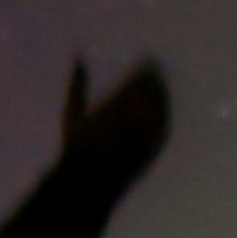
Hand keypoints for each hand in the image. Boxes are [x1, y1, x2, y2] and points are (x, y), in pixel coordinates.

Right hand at [59, 52, 170, 179]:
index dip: (144, 71)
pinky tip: (163, 108)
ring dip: (162, 94)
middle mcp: (128, 125)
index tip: (147, 61)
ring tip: (161, 85)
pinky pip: (163, 128)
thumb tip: (78, 57)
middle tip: (157, 69)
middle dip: (154, 80)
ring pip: (159, 110)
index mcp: (109, 112)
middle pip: (149, 95)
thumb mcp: (72, 114)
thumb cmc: (76, 146)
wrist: (89, 180)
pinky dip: (165, 114)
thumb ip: (77, 84)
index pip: (135, 85)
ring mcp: (141, 139)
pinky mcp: (150, 151)